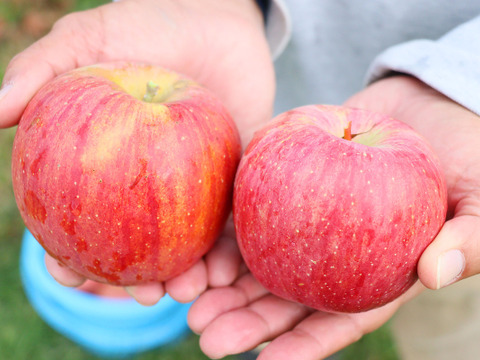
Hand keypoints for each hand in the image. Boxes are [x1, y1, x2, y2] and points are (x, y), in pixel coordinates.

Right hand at [2, 0, 274, 304]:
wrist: (219, 17)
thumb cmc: (151, 24)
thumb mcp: (91, 40)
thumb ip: (43, 71)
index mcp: (106, 161)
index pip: (79, 217)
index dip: (69, 251)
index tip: (72, 273)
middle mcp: (148, 181)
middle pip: (137, 244)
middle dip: (136, 279)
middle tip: (145, 297)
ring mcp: (194, 184)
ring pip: (187, 244)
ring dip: (188, 275)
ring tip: (190, 293)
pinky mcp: (235, 178)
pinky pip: (232, 220)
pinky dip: (228, 249)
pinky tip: (225, 271)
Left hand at [187, 75, 479, 358]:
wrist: (431, 109)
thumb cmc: (466, 161)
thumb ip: (468, 239)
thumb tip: (436, 274)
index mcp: (374, 273)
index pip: (335, 319)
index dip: (302, 346)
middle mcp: (334, 254)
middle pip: (285, 295)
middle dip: (246, 320)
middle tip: (206, 335)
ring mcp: (308, 220)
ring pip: (259, 258)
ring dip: (224, 281)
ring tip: (188, 300)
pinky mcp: (289, 181)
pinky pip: (253, 207)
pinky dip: (228, 227)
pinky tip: (200, 246)